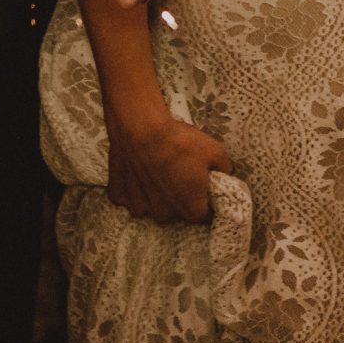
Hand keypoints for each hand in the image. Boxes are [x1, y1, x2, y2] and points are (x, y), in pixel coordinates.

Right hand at [105, 107, 230, 223]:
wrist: (140, 128)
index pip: (204, 214)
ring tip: (157, 170)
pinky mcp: (119, 195)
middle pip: (177, 211)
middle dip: (180, 197)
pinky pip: (130, 198)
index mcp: (190, 208)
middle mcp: (164, 214)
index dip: (207, 201)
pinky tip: (138, 172)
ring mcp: (139, 207)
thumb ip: (224, 169)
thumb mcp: (215, 151)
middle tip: (179, 173)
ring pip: (152, 206)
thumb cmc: (179, 142)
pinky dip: (134, 189)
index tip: (203, 188)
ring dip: (156, 194)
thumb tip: (224, 174)